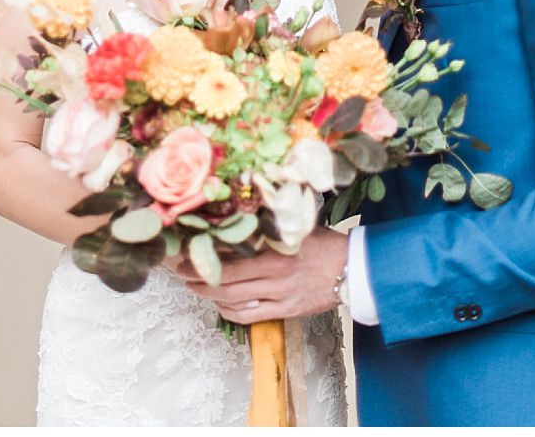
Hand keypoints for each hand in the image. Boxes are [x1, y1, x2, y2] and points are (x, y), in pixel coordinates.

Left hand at [171, 228, 347, 323]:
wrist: (355, 269)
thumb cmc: (323, 243)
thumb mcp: (293, 229)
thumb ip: (264, 227)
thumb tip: (233, 218)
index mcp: (275, 254)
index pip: (229, 261)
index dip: (202, 261)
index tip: (183, 255)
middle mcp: (275, 278)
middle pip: (226, 284)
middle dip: (198, 280)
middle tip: (180, 273)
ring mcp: (281, 297)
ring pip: (236, 302)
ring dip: (210, 296)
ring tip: (195, 288)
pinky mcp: (287, 311)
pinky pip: (252, 316)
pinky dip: (231, 312)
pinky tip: (221, 304)